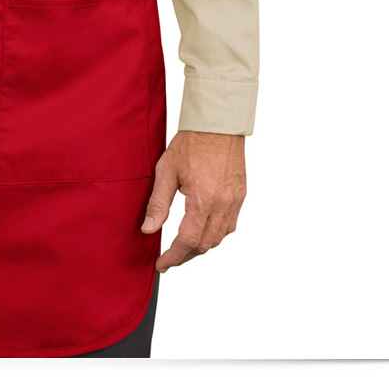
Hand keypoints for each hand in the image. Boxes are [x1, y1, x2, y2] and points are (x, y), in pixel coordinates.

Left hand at [139, 130, 246, 272]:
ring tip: (183, 247)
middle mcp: (222, 205)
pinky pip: (229, 226)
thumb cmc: (191, 142)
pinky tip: (203, 229)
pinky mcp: (240, 196)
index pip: (187, 242)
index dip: (173, 257)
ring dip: (200, 247)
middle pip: (204, 245)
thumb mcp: (166, 170)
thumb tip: (148, 229)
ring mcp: (234, 202)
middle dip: (185, 256)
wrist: (218, 124)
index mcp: (203, 200)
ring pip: (218, 238)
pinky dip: (215, 234)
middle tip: (169, 258)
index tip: (162, 264)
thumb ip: (158, 203)